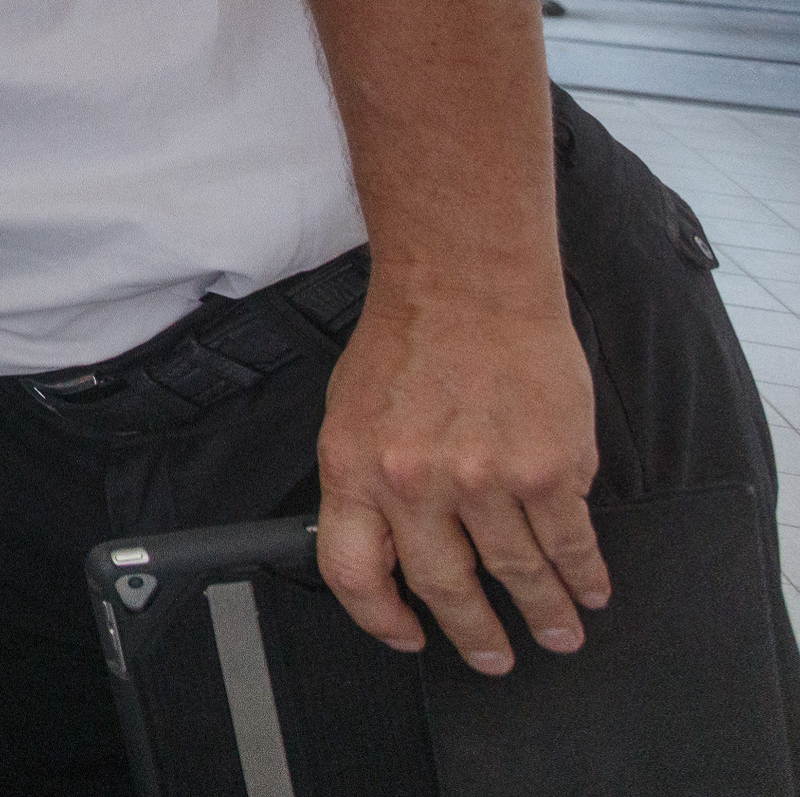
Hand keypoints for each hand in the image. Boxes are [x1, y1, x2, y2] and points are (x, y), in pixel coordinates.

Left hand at [316, 295, 606, 673]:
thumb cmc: (408, 339)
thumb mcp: (351, 414)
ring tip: (557, 631)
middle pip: (445, 588)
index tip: (407, 638)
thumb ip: (368, 481)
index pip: (354, 573)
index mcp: (355, 469)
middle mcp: (416, 483)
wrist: (466, 283)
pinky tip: (589, 586)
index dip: (380, 619)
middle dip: (475, 635)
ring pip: (517, 573)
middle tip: (493, 656)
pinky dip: (584, 574)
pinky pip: (569, 541)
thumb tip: (389, 545)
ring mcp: (485, 480)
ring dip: (543, 613)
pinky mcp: (549, 468)